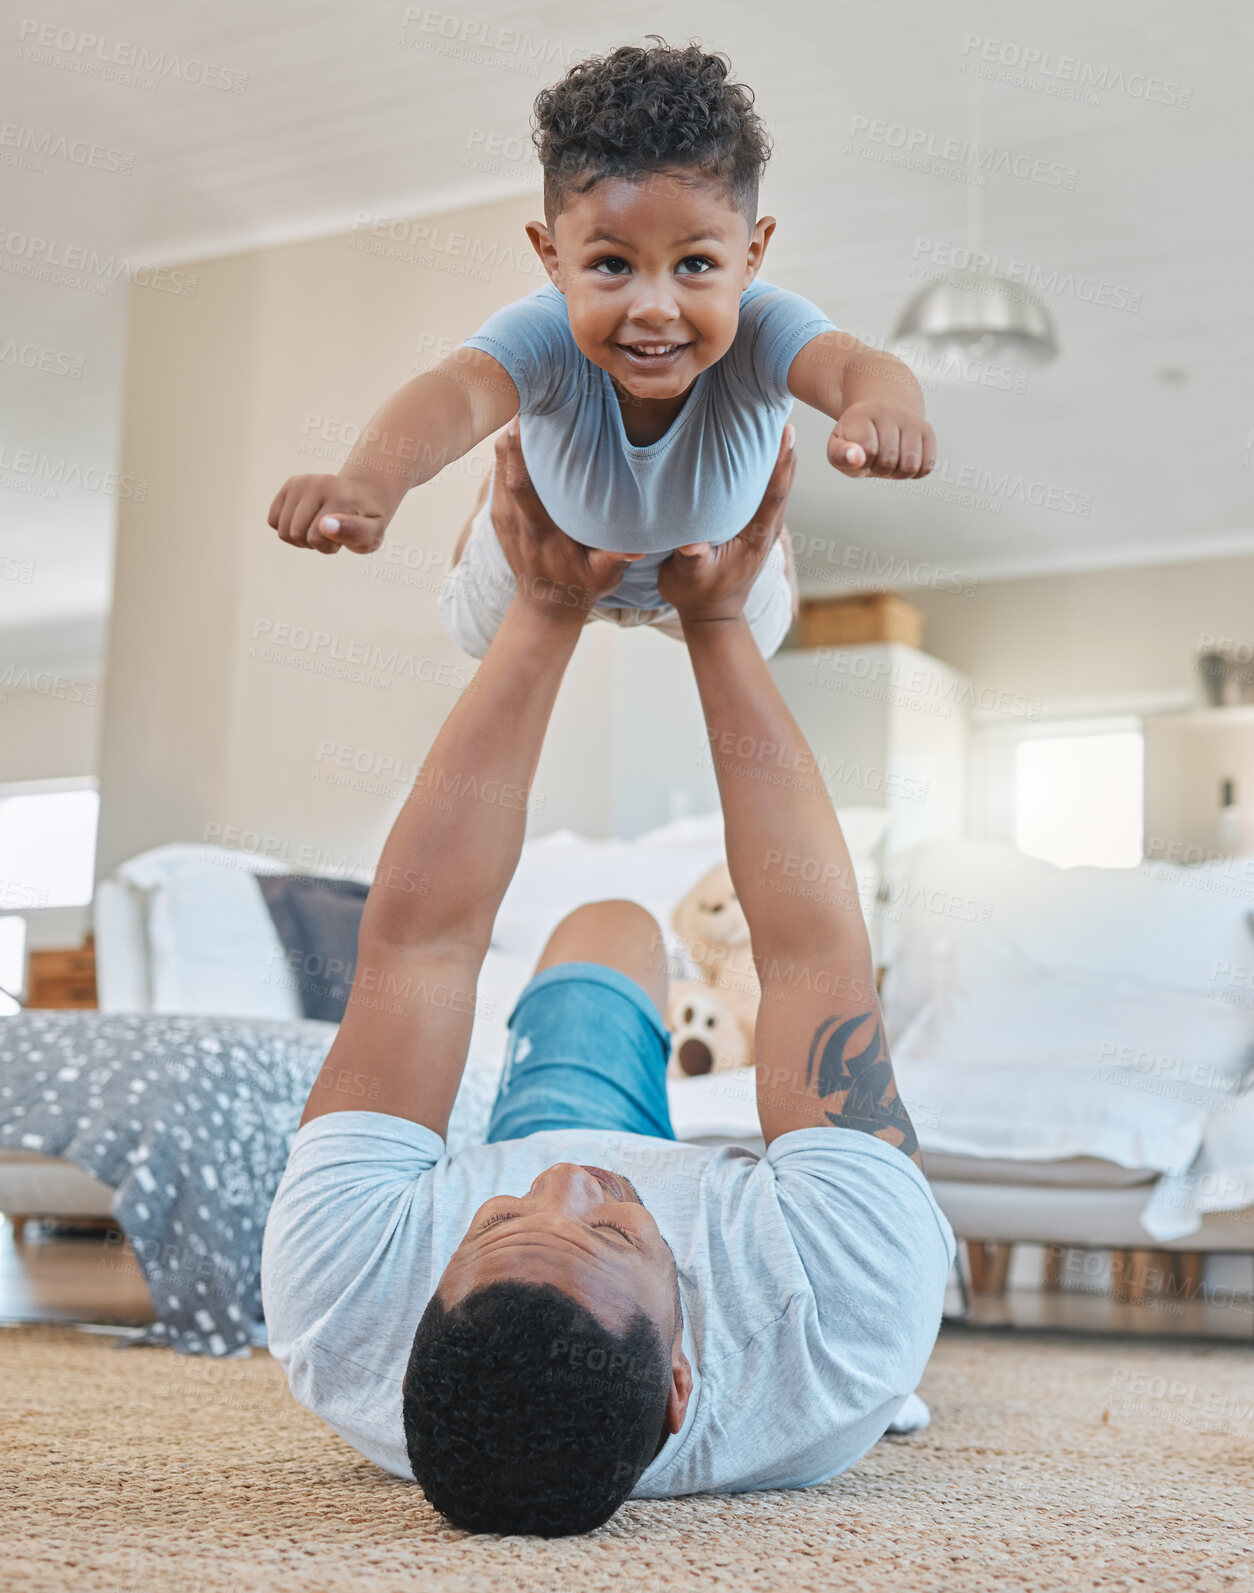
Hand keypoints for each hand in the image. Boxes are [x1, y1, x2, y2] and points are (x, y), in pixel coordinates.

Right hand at [268, 473, 390, 554]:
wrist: (362, 496)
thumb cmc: (366, 521)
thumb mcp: (373, 534)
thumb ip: (355, 533)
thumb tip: (325, 525)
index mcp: (342, 497)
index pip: (317, 538)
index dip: (329, 547)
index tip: (343, 538)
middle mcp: (320, 483)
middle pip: (296, 534)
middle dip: (314, 544)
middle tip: (332, 534)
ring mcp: (302, 482)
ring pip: (283, 531)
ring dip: (300, 539)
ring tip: (319, 528)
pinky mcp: (290, 484)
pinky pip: (273, 521)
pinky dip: (287, 528)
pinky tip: (306, 522)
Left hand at [489, 419, 641, 619]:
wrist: (545, 605)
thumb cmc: (581, 586)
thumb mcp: (602, 578)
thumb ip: (615, 561)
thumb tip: (636, 549)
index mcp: (539, 531)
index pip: (521, 486)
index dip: (519, 451)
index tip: (526, 418)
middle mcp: (515, 520)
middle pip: (503, 465)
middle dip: (511, 429)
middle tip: (527, 392)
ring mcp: (503, 516)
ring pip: (496, 465)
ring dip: (509, 434)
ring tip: (527, 400)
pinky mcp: (498, 513)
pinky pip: (497, 472)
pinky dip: (507, 449)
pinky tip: (523, 427)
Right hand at [656, 425, 796, 625]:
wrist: (713, 615)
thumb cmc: (697, 596)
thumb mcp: (687, 581)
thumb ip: (691, 563)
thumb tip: (691, 546)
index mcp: (755, 535)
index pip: (774, 493)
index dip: (781, 462)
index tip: (787, 430)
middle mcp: (765, 526)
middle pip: (782, 480)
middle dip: (784, 445)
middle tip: (782, 406)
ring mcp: (762, 525)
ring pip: (776, 482)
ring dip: (776, 451)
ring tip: (772, 414)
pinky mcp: (754, 524)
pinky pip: (765, 488)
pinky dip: (766, 465)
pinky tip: (757, 443)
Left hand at [826, 400, 935, 479]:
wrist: (879, 416)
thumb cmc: (856, 438)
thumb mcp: (837, 446)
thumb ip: (840, 454)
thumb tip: (856, 458)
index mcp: (862, 414)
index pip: (868, 448)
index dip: (862, 461)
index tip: (857, 452)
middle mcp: (889, 412)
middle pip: (889, 460)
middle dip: (878, 468)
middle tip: (873, 458)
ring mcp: (911, 420)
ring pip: (911, 465)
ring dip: (897, 473)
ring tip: (888, 461)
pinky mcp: (927, 431)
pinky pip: (926, 466)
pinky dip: (914, 472)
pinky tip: (903, 460)